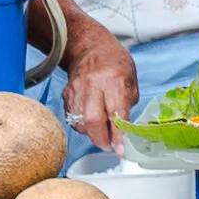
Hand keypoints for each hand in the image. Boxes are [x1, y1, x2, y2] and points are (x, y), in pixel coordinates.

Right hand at [62, 23, 139, 151]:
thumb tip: (125, 132)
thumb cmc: (114, 64)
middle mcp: (93, 85)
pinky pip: (72, 118)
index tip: (121, 150)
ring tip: (101, 128)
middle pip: (92, 121)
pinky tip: (90, 119)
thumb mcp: (131, 82)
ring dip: (92, 133)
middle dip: (101, 140)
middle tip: (108, 145)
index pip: (116, 114)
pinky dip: (82, 124)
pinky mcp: (67, 95)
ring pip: (80, 123)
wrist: (90, 48)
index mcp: (114, 80)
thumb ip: (127, 107)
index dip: (118, 136)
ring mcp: (77, 90)